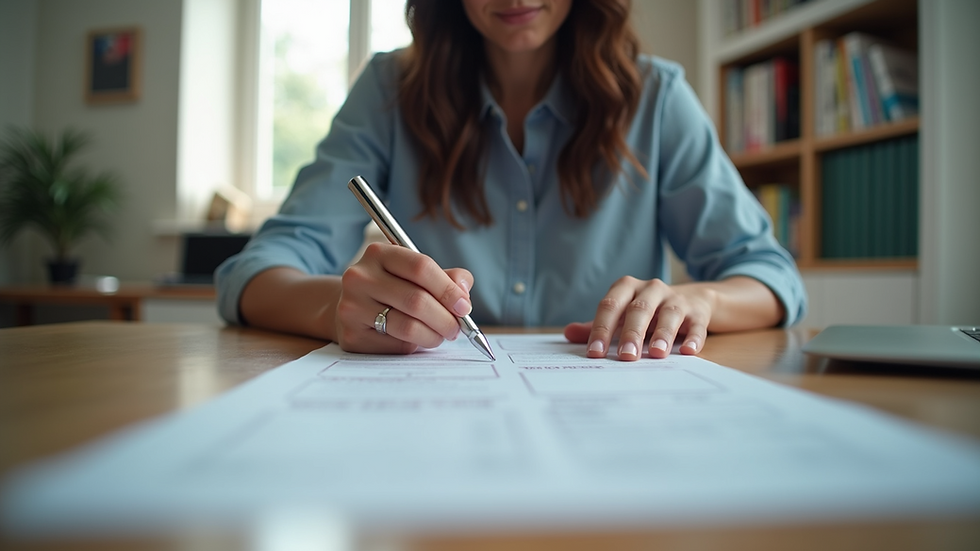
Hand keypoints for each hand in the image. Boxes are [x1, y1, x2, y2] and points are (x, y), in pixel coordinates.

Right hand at [335, 242, 473, 353]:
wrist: (352, 308)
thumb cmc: (392, 288)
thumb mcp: (415, 274)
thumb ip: (446, 277)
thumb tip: (462, 294)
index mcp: (378, 253)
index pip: (421, 267)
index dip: (448, 289)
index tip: (464, 306)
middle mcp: (360, 277)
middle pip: (416, 300)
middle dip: (445, 318)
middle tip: (456, 328)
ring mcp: (352, 307)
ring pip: (408, 326)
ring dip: (434, 335)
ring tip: (440, 336)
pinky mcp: (352, 335)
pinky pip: (396, 345)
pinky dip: (415, 345)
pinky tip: (416, 340)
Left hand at [564, 277, 714, 360]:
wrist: (694, 299)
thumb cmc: (649, 311)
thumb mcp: (622, 315)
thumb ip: (598, 325)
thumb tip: (567, 333)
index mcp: (627, 289)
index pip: (610, 306)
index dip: (601, 329)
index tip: (595, 353)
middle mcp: (651, 289)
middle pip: (639, 309)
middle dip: (631, 333)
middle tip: (626, 357)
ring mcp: (676, 298)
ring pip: (669, 313)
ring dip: (662, 333)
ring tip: (657, 354)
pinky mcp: (698, 312)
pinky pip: (696, 324)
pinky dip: (693, 337)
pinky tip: (688, 351)